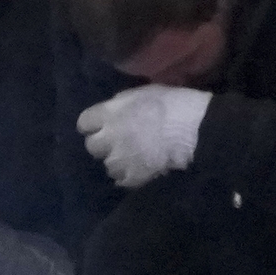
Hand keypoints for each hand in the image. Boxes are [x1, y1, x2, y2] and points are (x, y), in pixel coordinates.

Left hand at [77, 84, 209, 189]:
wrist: (192, 129)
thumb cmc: (171, 104)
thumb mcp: (140, 94)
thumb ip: (120, 105)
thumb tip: (113, 112)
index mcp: (108, 113)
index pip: (84, 123)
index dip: (93, 125)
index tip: (102, 126)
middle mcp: (108, 137)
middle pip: (92, 146)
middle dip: (103, 144)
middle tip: (118, 142)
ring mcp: (119, 160)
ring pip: (107, 165)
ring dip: (117, 162)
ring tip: (132, 158)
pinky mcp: (133, 177)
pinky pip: (122, 181)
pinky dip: (129, 176)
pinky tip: (139, 170)